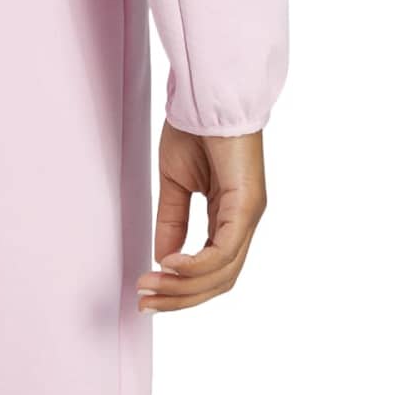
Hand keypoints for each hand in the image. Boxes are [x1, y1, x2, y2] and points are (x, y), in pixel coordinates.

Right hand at [136, 122, 266, 312]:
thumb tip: (163, 260)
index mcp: (230, 217)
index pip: (212, 269)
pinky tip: (171, 264)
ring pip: (222, 273)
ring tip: (151, 286)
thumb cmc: (196, 126)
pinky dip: (196, 264)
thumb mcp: (175, 181)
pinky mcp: (247, 205)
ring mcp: (249, 216)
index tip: (148, 292)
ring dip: (183, 287)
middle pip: (218, 281)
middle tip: (145, 302)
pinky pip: (224, 250)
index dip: (181, 288)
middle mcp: (244, 221)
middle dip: (179, 298)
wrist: (208, 93)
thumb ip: (172, 221)